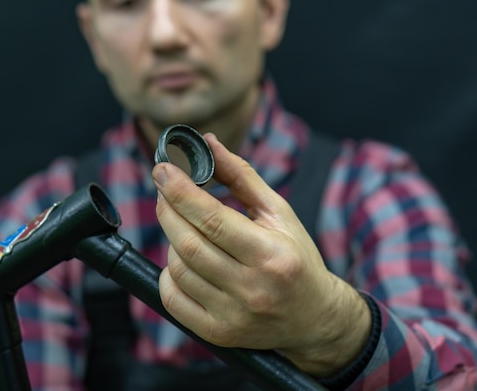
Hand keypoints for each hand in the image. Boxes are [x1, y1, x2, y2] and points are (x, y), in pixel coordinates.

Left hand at [153, 133, 370, 376]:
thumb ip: (242, 176)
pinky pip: (173, 299)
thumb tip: (209, 144)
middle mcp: (252, 287)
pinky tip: (183, 260)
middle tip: (165, 190)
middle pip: (189, 243)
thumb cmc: (297, 258)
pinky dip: (169, 273)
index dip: (181, 191)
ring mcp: (232, 315)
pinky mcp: (218, 332)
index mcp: (271, 253)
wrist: (313, 317)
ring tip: (186, 228)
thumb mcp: (278, 212)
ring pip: (179, 268)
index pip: (213, 219)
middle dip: (168, 209)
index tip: (162, 169)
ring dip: (172, 240)